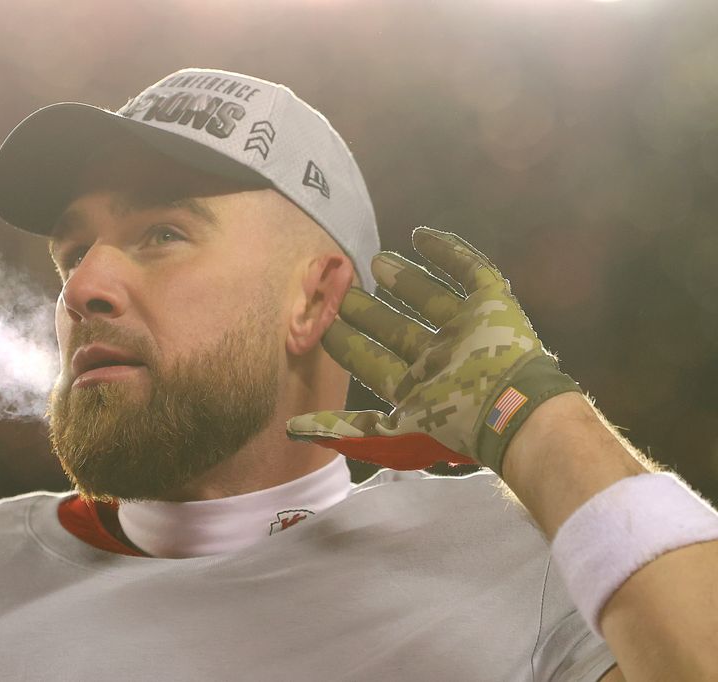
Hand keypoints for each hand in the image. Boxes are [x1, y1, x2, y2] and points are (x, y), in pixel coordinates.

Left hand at [286, 227, 579, 474]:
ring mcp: (467, 331)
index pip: (373, 361)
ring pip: (430, 298)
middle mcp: (440, 359)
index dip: (346, 343)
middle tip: (342, 289)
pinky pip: (471, 272)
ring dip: (404, 280)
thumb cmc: (451, 424)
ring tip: (375, 260)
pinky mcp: (494, 305)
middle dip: (369, 311)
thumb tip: (289, 429)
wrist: (513, 409)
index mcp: (417, 388)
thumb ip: (344, 430)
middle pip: (397, 329)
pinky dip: (449, 252)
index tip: (319, 323)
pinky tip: (421, 235)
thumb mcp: (390, 437)